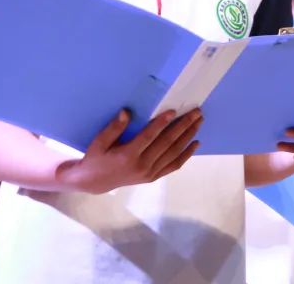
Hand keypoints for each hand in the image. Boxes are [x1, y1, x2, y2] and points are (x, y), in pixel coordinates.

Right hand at [60, 108, 201, 194]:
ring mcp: (150, 173)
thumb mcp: (99, 142)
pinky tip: (195, 143)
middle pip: (167, 143)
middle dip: (183, 126)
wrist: (94, 182)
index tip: (173, 111)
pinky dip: (186, 154)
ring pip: (174, 153)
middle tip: (196, 112)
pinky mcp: (153, 177)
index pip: (149, 136)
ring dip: (188, 137)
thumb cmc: (96, 158)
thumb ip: (114, 128)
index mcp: (128, 155)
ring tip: (198, 122)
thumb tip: (126, 112)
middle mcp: (142, 165)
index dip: (161, 123)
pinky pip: (174, 165)